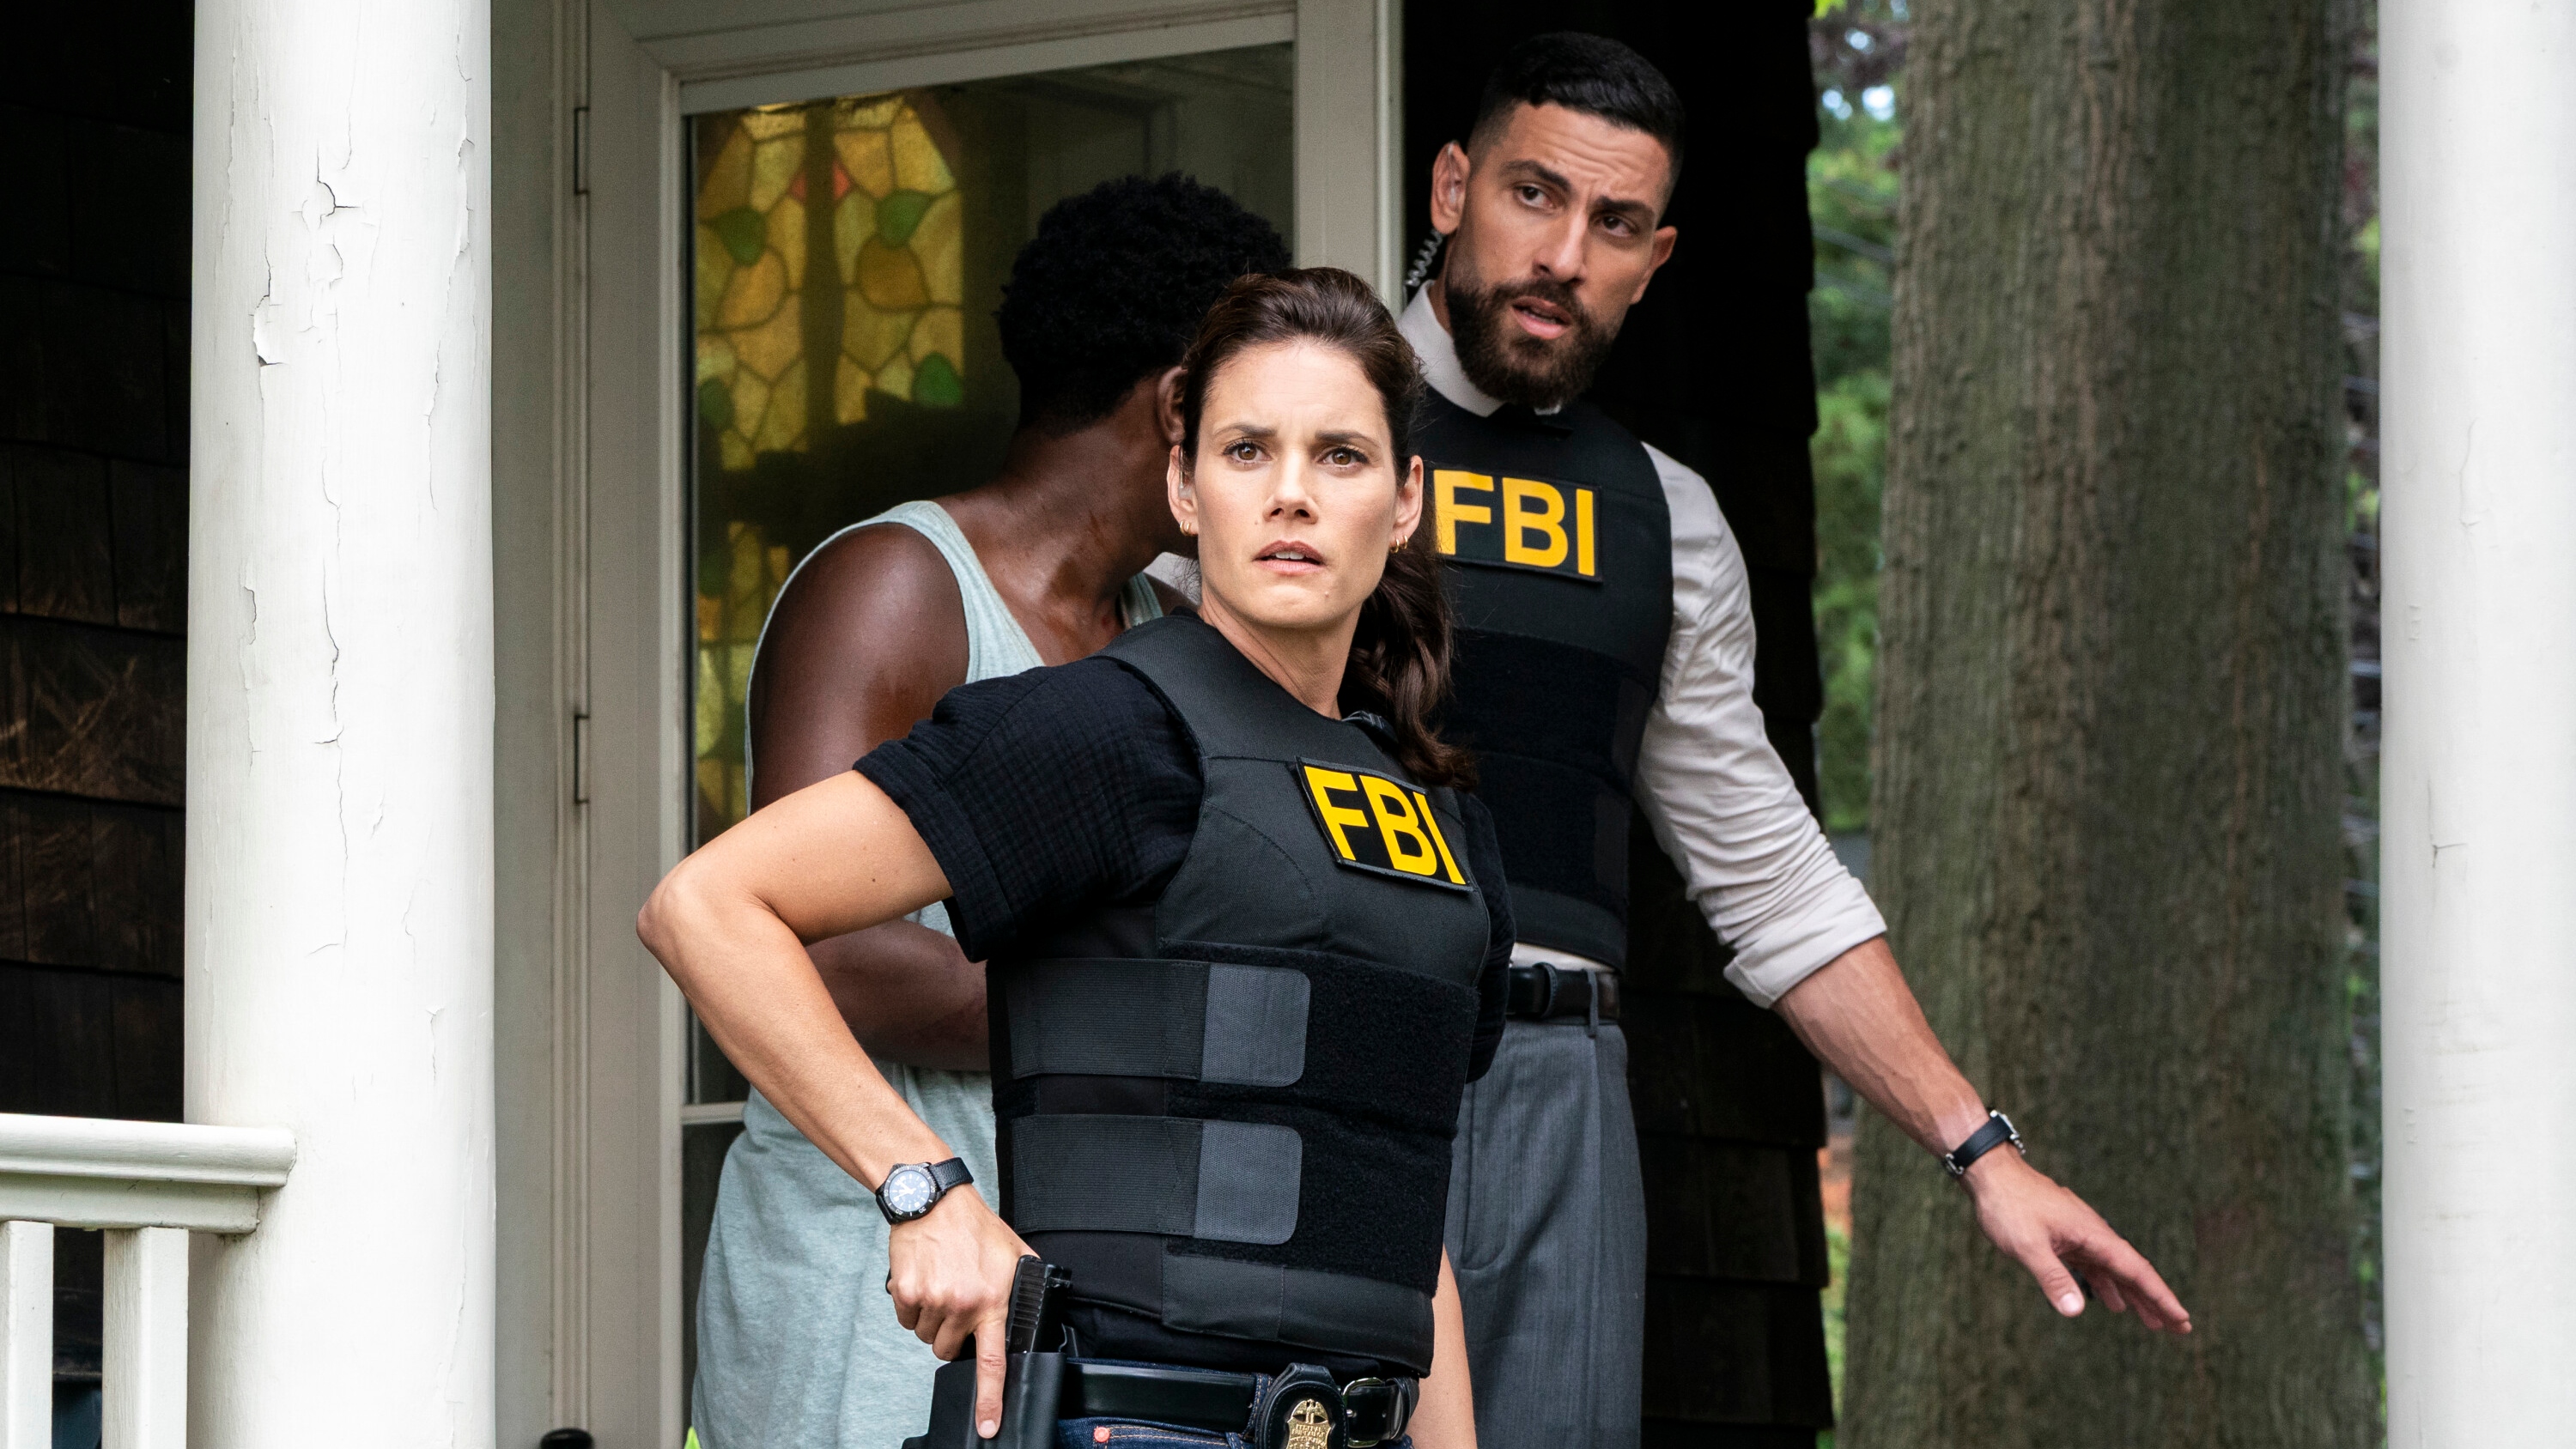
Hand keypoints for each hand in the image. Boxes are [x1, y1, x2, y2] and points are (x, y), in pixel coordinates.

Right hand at [886, 1187, 1035, 1436]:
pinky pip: (906, 1320)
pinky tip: (924, 1281)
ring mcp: (932, 1299)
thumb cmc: (975, 1227)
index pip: (993, 1362)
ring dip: (931, 1319)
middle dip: (950, 1335)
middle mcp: (962, 1304)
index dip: (990, 1399)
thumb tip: (1038, 1311)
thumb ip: (1024, 1286)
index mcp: (993, 1300)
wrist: (934, 1202)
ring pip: (926, 1336)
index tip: (987, 1425)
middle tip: (956, 1302)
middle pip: (948, 1350)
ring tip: (942, 1284)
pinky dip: (912, 1307)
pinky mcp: (906, 1292)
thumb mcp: (1014, 1254)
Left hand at [1959, 1150, 2191, 1331]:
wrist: (1991, 1173)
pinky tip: (2113, 1303)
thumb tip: (2076, 1311)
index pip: (2136, 1270)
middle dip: (2156, 1301)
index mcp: (2093, 1234)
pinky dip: (2107, 1285)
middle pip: (2133, 1272)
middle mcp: (2093, 1233)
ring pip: (2114, 1271)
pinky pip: (2095, 1266)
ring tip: (2153, 1324)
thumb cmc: (2008, 1206)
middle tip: (2179, 1329)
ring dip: (2134, 1296)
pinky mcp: (2065, 1237)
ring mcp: (2080, 1234)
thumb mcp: (2027, 1246)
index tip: (2181, 1318)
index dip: (2160, 1296)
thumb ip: (2053, 1278)